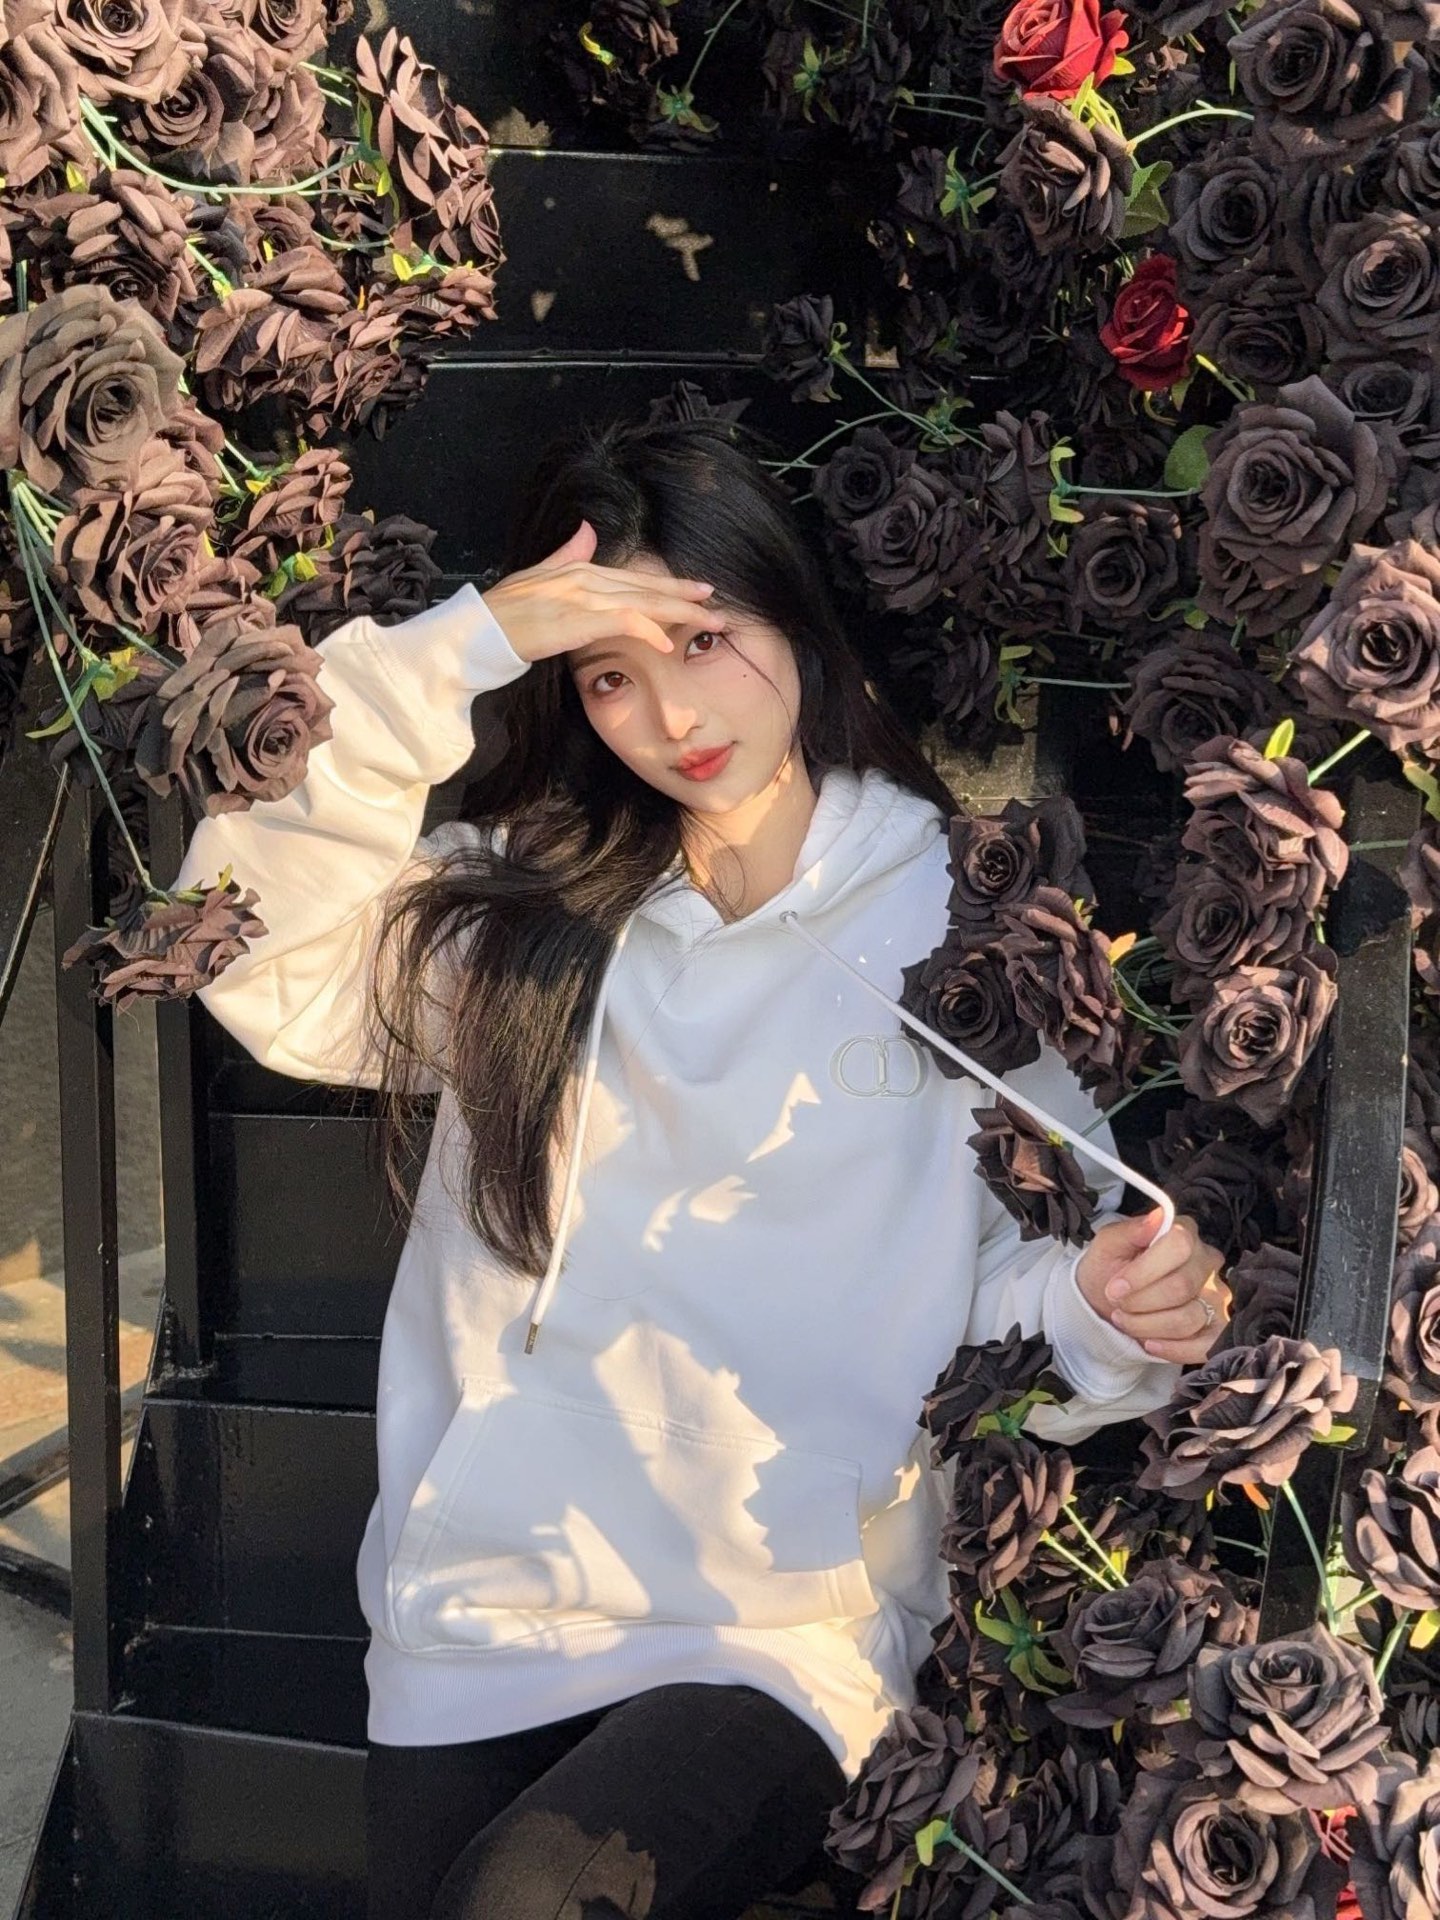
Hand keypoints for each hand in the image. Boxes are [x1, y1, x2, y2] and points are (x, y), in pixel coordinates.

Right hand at [480, 518, 725, 666]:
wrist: (477, 630)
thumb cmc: (503, 613)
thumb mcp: (538, 577)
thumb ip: (566, 555)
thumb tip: (585, 531)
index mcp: (580, 570)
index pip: (634, 578)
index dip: (668, 585)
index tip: (697, 591)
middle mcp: (586, 578)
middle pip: (646, 588)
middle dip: (685, 597)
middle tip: (717, 604)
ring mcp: (582, 597)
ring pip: (643, 602)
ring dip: (680, 613)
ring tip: (709, 622)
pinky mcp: (576, 619)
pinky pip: (621, 622)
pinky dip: (647, 630)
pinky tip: (667, 642)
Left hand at [1074, 1207, 1230, 1364]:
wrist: (1108, 1301)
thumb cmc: (1110, 1267)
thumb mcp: (1108, 1245)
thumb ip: (1130, 1230)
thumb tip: (1157, 1217)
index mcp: (1184, 1233)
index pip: (1179, 1245)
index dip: (1144, 1272)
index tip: (1115, 1288)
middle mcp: (1207, 1262)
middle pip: (1181, 1286)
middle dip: (1140, 1302)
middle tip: (1117, 1304)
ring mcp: (1216, 1296)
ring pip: (1188, 1318)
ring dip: (1147, 1325)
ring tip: (1125, 1320)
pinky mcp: (1217, 1328)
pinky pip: (1206, 1346)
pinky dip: (1173, 1349)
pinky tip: (1150, 1344)